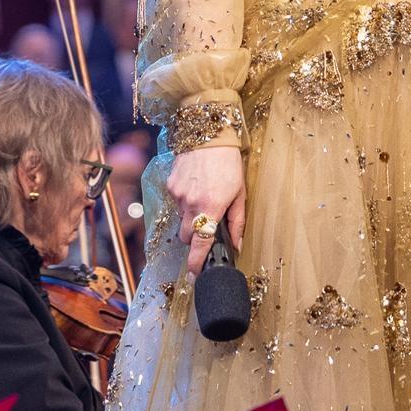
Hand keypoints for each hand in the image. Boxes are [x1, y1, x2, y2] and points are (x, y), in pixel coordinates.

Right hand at [167, 146, 244, 275]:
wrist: (208, 135)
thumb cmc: (229, 164)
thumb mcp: (240, 193)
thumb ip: (237, 222)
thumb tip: (236, 245)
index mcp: (211, 208)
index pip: (201, 243)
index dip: (197, 262)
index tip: (194, 275)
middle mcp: (191, 204)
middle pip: (187, 236)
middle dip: (195, 236)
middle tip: (206, 223)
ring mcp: (178, 195)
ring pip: (180, 219)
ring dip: (190, 216)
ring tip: (203, 197)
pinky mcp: (170, 185)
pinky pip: (176, 202)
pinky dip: (184, 200)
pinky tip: (194, 186)